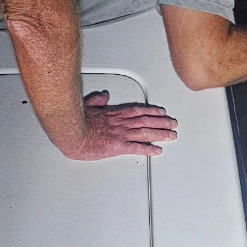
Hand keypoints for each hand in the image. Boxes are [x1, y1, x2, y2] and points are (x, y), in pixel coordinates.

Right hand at [59, 90, 178, 159]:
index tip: (162, 112)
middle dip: (163, 123)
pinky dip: (149, 149)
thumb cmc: (78, 122)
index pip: (139, 111)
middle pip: (147, 121)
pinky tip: (157, 151)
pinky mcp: (118, 146)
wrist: (72, 133)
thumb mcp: (88, 105)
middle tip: (173, 124)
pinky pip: (137, 148)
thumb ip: (98, 100)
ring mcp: (121, 134)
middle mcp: (122, 123)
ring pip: (146, 133)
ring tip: (172, 136)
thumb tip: (104, 95)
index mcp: (115, 114)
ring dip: (161, 134)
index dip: (153, 111)